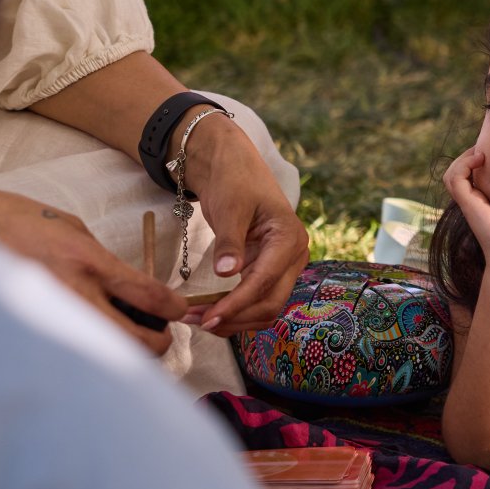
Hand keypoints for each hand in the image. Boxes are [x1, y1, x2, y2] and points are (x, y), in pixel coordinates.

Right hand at [0, 180, 184, 353]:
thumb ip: (103, 261)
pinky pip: (71, 356)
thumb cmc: (17, 221)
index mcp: (91, 262)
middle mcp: (75, 294)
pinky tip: (88, 350)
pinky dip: (87, 360)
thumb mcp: (72, 228)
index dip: (175, 310)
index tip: (180, 312)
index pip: (152, 296)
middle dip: (158, 345)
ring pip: (106, 357)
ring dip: (124, 356)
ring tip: (125, 345)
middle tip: (159, 338)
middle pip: (139, 342)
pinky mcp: (31, 332)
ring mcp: (52, 318)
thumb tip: (129, 287)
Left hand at [180, 115, 308, 335]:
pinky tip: (209, 312)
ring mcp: (283, 266)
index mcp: (289, 238)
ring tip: (197, 320)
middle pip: (270, 303)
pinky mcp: (268, 270)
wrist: (232, 166)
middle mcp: (294, 257)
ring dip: (234, 319)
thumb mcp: (229, 207)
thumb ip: (230, 242)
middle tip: (196, 322)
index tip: (208, 318)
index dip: (237, 304)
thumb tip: (227, 274)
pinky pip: (256, 300)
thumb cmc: (234, 180)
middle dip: (234, 318)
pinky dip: (234, 310)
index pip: (265, 282)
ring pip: (265, 308)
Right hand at [443, 147, 489, 267]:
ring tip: (482, 153)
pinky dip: (463, 164)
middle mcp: (476, 204)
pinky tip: (481, 159)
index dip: (484, 164)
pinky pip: (454, 177)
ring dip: (464, 159)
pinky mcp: (468, 204)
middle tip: (489, 148)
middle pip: (461, 174)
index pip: (477, 179)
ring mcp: (470, 204)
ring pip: (452, 175)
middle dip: (472, 156)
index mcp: (488, 206)